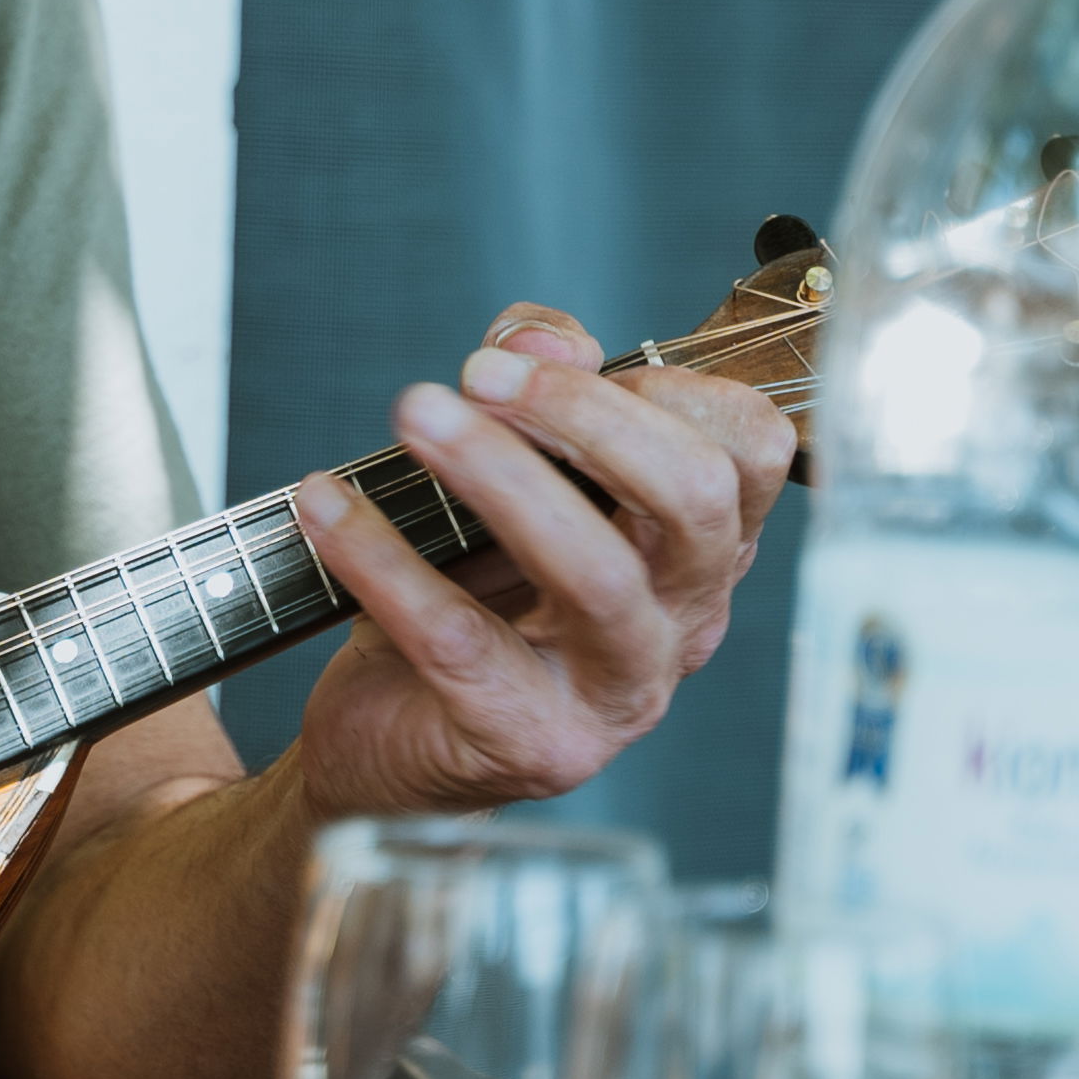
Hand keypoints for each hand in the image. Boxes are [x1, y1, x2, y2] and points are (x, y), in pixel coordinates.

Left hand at [280, 301, 791, 817]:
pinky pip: (461, 639)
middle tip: (480, 374)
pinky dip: (383, 558)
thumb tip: (538, 337)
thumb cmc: (470, 597)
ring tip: (414, 413)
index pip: (751, 448)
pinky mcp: (533, 741)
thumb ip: (535, 386)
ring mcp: (618, 694)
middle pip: (693, 499)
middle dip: (585, 414)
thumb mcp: (509, 474)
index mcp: (698, 552)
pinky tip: (327, 506)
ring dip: (498, 473)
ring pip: (596, 573)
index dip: (668, 383)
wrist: (394, 732)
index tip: (559, 356)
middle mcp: (683, 624)